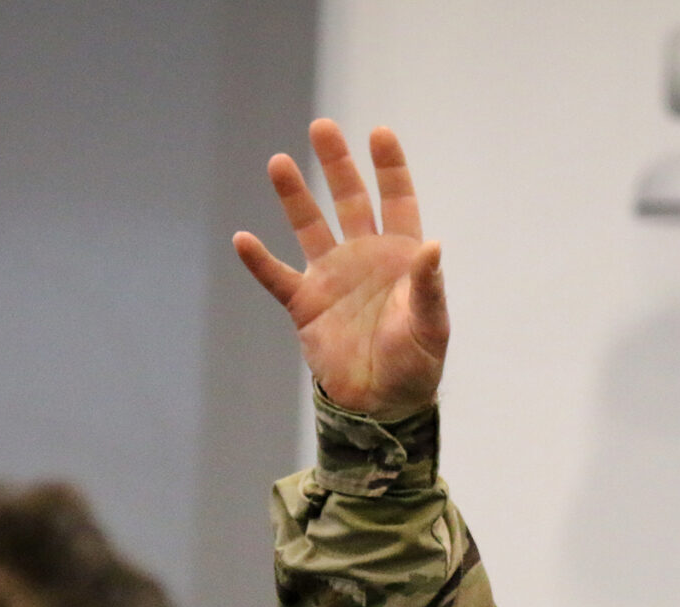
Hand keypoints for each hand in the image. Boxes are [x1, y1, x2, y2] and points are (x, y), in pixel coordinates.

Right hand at [233, 119, 448, 421]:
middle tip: (322, 127)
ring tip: (279, 162)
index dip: (389, 168)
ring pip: (310, 227)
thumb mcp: (430, 326)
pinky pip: (277, 278)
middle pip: (349, 201)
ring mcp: (332, 278)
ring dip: (295, 197)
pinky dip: (260, 261)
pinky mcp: (306, 306)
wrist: (382, 405)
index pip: (396, 201)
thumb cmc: (416, 364)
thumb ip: (428, 286)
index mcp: (401, 257)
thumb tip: (435, 244)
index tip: (379, 133)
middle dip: (337, 165)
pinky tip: (244, 239)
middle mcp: (364, 257)